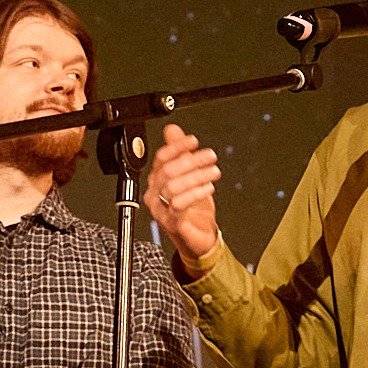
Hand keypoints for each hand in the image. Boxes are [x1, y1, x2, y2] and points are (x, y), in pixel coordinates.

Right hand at [146, 123, 220, 265]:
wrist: (197, 236)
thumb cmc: (192, 207)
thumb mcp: (190, 175)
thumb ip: (181, 152)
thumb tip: (173, 130)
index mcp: (157, 180)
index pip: (161, 158)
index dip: (176, 147)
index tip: (193, 141)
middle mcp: (154, 194)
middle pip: (167, 171)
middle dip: (190, 160)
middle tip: (210, 156)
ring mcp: (160, 209)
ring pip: (173, 187)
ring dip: (196, 176)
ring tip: (213, 171)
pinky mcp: (171, 222)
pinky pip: (179, 204)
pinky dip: (195, 193)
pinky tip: (208, 187)